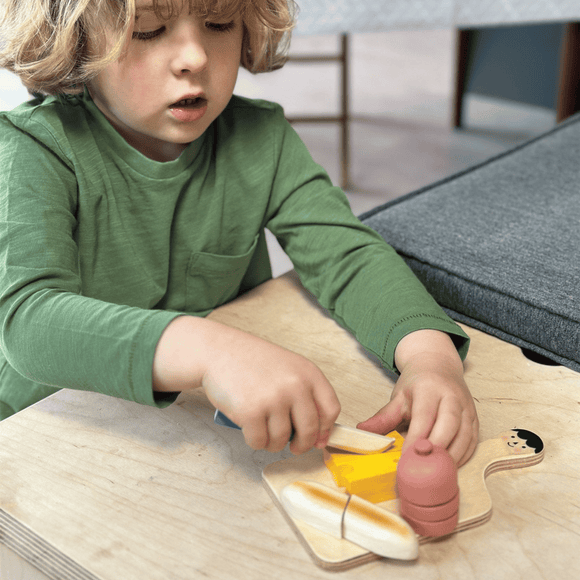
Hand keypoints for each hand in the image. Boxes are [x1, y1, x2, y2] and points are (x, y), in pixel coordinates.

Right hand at [153, 316, 340, 453]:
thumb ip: (304, 394)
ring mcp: (273, 399)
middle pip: (309, 430)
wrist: (218, 351)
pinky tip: (251, 431)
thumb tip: (318, 436)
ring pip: (282, 440)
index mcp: (308, 373)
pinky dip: (255, 442)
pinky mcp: (251, 412)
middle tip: (293, 446)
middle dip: (301, 444)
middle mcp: (295, 385)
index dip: (325, 429)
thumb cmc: (252, 362)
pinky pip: (259, 441)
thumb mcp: (287, 368)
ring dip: (273, 443)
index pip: (331, 409)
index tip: (318, 438)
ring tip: (265, 432)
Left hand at [357, 330, 477, 465]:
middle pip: (449, 425)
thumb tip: (362, 430)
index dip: (416, 438)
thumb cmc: (417, 384)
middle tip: (424, 470)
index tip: (406, 458)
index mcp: (429, 388)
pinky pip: (472, 441)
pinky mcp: (475, 419)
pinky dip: (462, 456)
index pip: (424, 416)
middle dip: (437, 449)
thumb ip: (383, 416)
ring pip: (465, 435)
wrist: (438, 366)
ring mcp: (467, 407)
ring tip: (436, 473)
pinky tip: (449, 467)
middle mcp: (452, 396)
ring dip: (451, 457)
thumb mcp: (398, 396)